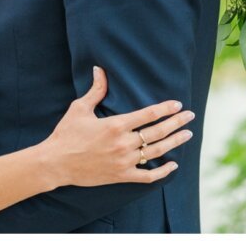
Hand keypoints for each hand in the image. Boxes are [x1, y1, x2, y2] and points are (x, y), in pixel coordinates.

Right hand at [41, 66, 195, 187]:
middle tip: (190, 116)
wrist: (55, 163)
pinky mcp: (121, 176)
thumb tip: (99, 69)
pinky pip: (147, 176)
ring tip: (187, 134)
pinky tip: (173, 165)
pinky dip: (163, 172)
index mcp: (116, 125)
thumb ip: (95, 90)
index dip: (165, 108)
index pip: (148, 114)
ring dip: (174, 142)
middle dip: (176, 123)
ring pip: (156, 152)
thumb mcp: (79, 108)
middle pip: (157, 132)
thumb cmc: (66, 134)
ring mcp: (124, 161)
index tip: (177, 104)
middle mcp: (123, 143)